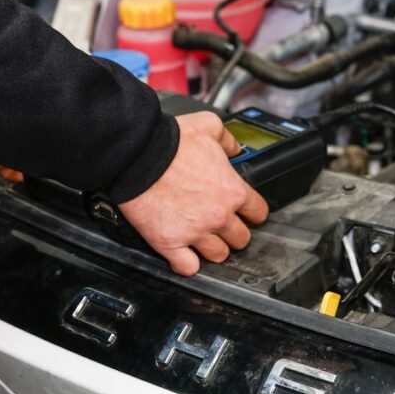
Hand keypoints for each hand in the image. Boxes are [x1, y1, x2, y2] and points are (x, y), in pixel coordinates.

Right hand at [119, 112, 267, 275]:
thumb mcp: (208, 126)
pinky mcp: (170, 243)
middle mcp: (218, 216)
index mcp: (232, 191)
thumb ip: (227, 139)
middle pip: (240, 239)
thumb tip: (234, 148)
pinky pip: (187, 267)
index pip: (258, 212)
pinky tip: (185, 255)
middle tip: (222, 225)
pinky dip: (188, 264)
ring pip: (218, 255)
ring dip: (213, 249)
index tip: (246, 212)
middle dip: (234, 233)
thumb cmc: (169, 141)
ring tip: (204, 240)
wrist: (136, 154)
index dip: (252, 212)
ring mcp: (195, 232)